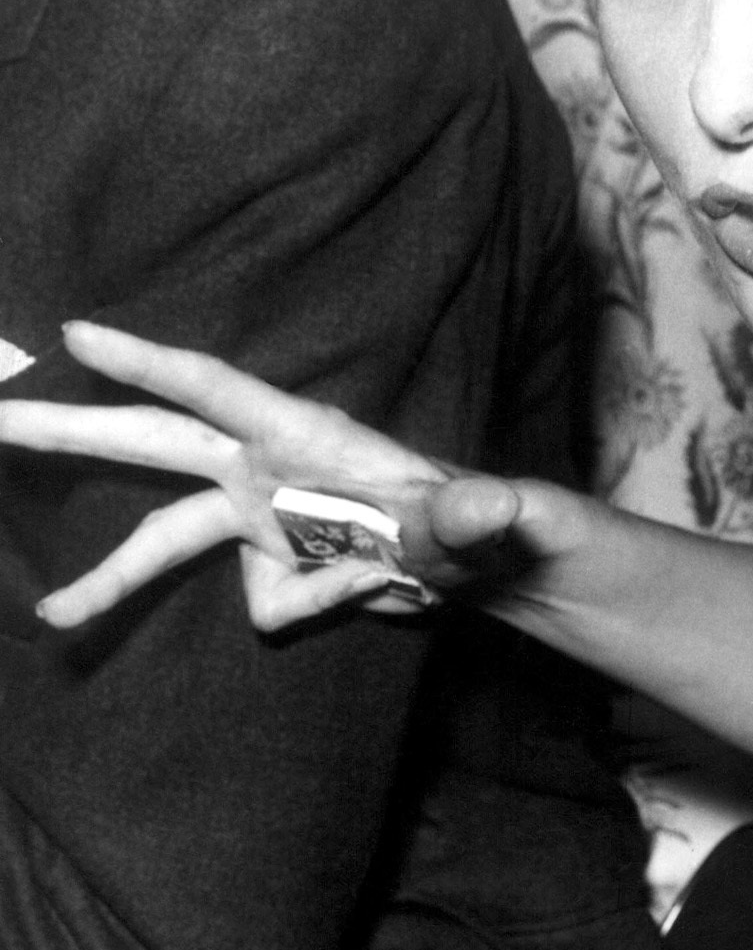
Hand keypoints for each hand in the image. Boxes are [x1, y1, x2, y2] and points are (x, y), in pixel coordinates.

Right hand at [0, 321, 538, 630]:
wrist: (468, 564)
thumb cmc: (470, 522)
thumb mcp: (476, 520)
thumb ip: (477, 515)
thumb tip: (499, 509)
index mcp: (297, 434)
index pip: (211, 388)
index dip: (146, 363)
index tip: (78, 335)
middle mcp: (259, 467)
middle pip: (147, 443)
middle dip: (65, 430)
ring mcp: (254, 517)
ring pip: (158, 541)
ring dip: (107, 581)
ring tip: (56, 614)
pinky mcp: (262, 565)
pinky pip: (264, 602)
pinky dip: (313, 605)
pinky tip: (363, 592)